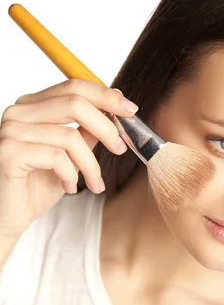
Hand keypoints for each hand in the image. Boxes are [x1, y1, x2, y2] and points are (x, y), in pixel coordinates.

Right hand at [0, 79, 137, 239]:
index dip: (105, 96)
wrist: (8, 217)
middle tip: (121, 148)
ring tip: (95, 183)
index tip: (130, 111)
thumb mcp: (69, 156)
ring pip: (70, 137)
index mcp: (32, 106)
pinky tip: (69, 187)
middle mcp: (18, 113)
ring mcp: (11, 131)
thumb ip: (85, 133)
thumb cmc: (36, 187)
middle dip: (106, 127)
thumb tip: (115, 113)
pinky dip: (71, 175)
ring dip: (91, 164)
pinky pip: (56, 157)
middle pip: (75, 103)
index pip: (73, 87)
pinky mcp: (9, 153)